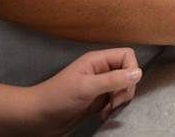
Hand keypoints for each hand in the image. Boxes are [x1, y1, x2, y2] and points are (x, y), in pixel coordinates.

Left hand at [0, 48, 141, 135]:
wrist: (36, 118)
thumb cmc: (55, 98)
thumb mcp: (86, 87)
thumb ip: (113, 80)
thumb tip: (138, 73)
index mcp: (97, 61)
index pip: (126, 56)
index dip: (131, 69)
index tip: (124, 86)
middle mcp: (99, 71)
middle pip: (127, 73)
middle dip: (125, 89)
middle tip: (113, 101)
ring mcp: (98, 86)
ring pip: (122, 88)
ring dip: (119, 101)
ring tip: (107, 109)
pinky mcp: (96, 100)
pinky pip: (114, 101)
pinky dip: (112, 109)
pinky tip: (102, 114)